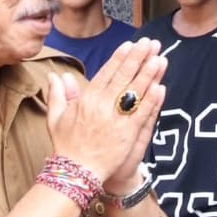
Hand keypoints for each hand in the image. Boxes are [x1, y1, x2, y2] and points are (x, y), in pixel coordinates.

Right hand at [47, 38, 168, 186]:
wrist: (76, 172)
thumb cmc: (66, 146)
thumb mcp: (56, 118)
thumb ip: (58, 95)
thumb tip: (57, 75)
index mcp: (86, 100)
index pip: (106, 73)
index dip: (120, 58)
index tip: (130, 45)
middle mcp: (102, 106)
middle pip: (123, 77)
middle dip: (138, 58)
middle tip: (150, 43)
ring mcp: (116, 119)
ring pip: (135, 92)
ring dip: (148, 74)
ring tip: (159, 58)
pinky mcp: (128, 134)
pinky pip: (142, 113)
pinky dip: (152, 100)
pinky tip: (160, 87)